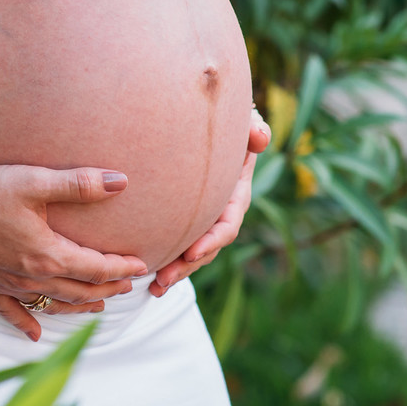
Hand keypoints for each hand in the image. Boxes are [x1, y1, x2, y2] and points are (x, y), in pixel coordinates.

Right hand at [0, 164, 148, 341]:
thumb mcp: (33, 182)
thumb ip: (78, 184)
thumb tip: (120, 181)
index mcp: (49, 255)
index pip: (96, 267)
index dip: (121, 266)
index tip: (140, 264)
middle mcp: (32, 277)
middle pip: (80, 290)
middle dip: (107, 287)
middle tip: (127, 285)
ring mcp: (8, 285)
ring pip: (53, 303)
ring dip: (79, 305)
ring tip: (97, 305)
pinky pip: (12, 312)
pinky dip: (28, 322)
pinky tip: (37, 333)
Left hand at [149, 105, 271, 296]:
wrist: (199, 121)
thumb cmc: (221, 119)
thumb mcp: (240, 120)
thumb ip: (251, 126)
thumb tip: (260, 138)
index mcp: (234, 194)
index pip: (227, 223)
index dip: (212, 240)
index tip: (192, 252)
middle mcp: (219, 211)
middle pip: (206, 247)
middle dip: (187, 266)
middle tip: (163, 279)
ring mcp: (201, 218)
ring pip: (191, 252)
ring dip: (175, 271)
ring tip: (154, 288)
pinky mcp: (182, 219)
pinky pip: (176, 244)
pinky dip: (164, 259)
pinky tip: (146, 276)